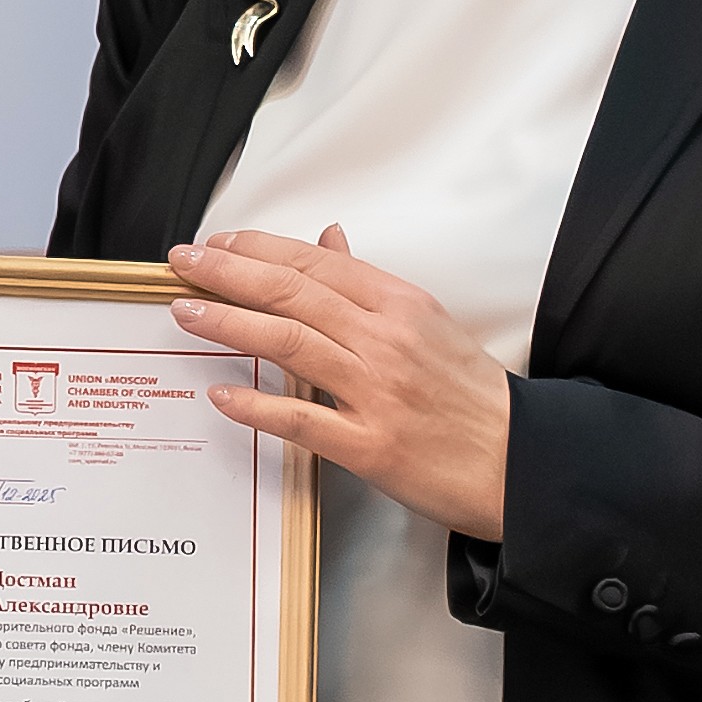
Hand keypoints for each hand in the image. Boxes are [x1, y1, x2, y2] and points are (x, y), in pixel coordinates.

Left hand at [164, 220, 511, 539]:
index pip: (316, 265)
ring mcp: (377, 393)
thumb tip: (329, 241)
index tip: (217, 244)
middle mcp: (385, 341)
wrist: (518, 460)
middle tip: (182, 263)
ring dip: (229, 324)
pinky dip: (258, 404)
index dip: (259, 249)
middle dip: (229, 274)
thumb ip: (369, 284)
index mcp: (400, 304)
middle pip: (293, 294)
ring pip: (290, 344)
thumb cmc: (470, 394)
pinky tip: (221, 394)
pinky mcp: (371, 446)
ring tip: (186, 312)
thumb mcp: (426, 321)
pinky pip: (303, 419)